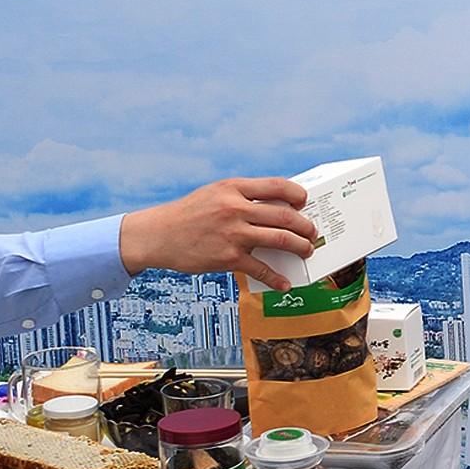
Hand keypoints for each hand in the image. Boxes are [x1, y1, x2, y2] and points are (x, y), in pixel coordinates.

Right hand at [121, 178, 317, 283]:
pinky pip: (261, 268)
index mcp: (233, 188)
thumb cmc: (188, 214)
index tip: (305, 202)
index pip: (276, 185)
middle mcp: (235, 208)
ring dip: (300, 247)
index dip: (297, 194)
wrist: (158, 235)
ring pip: (281, 239)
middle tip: (312, 233)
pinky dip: (276, 278)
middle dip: (305, 226)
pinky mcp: (228, 257)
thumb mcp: (214, 194)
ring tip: (306, 251)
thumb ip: (242, 197)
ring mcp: (233, 234)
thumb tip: (275, 206)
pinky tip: (284, 283)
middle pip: (285, 215)